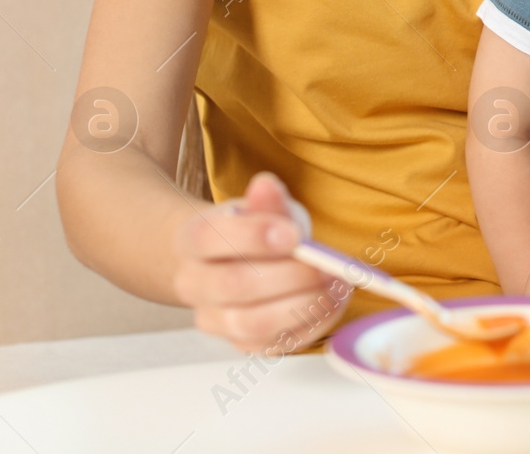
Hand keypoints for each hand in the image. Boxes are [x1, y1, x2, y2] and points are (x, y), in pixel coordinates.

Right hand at [171, 171, 348, 353]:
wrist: (231, 263)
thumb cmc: (253, 231)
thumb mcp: (262, 208)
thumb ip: (268, 201)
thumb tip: (266, 186)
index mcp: (192, 239)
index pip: (210, 238)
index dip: (253, 236)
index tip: (294, 234)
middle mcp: (193, 284)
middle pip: (234, 286)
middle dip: (289, 276)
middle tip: (328, 266)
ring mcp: (214, 319)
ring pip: (251, 324)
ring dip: (303, 306)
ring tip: (338, 285)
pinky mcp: (240, 344)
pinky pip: (273, 344)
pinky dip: (311, 325)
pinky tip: (333, 302)